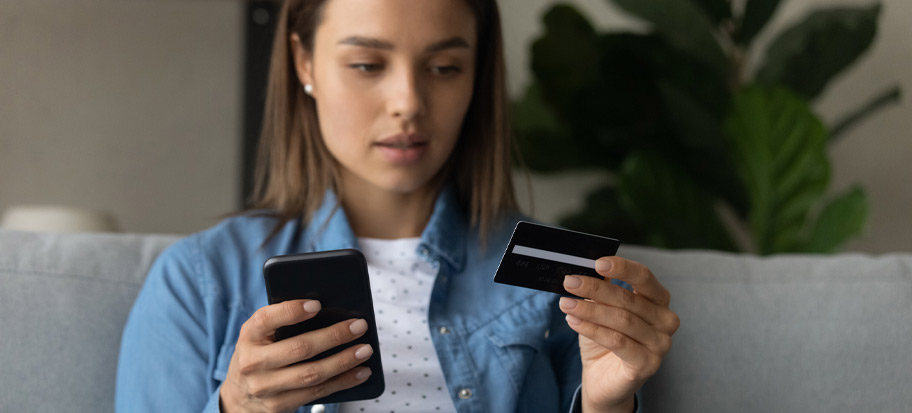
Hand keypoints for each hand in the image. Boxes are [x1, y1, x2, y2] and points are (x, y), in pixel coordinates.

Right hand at [220, 299, 373, 412]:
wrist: (239, 397)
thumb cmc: (260, 354)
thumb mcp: (261, 335)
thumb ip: (283, 323)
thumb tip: (329, 309)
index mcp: (249, 335)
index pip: (267, 319)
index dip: (292, 311)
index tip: (317, 304)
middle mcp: (253, 362)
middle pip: (298, 348)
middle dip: (333, 336)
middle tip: (359, 326)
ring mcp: (265, 387)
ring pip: (311, 374)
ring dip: (343, 361)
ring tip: (365, 350)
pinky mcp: (278, 405)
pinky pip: (316, 393)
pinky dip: (342, 382)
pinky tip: (360, 372)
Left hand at [559, 257, 679, 412]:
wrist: (602, 379)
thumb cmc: (604, 339)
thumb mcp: (601, 309)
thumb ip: (602, 288)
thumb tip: (588, 267)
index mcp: (659, 301)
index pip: (645, 277)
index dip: (622, 268)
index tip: (598, 263)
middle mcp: (666, 321)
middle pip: (628, 299)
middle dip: (595, 289)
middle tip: (569, 282)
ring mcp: (660, 344)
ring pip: (621, 320)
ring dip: (589, 310)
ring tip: (565, 303)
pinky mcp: (647, 363)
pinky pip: (617, 341)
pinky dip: (592, 329)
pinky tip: (573, 322)